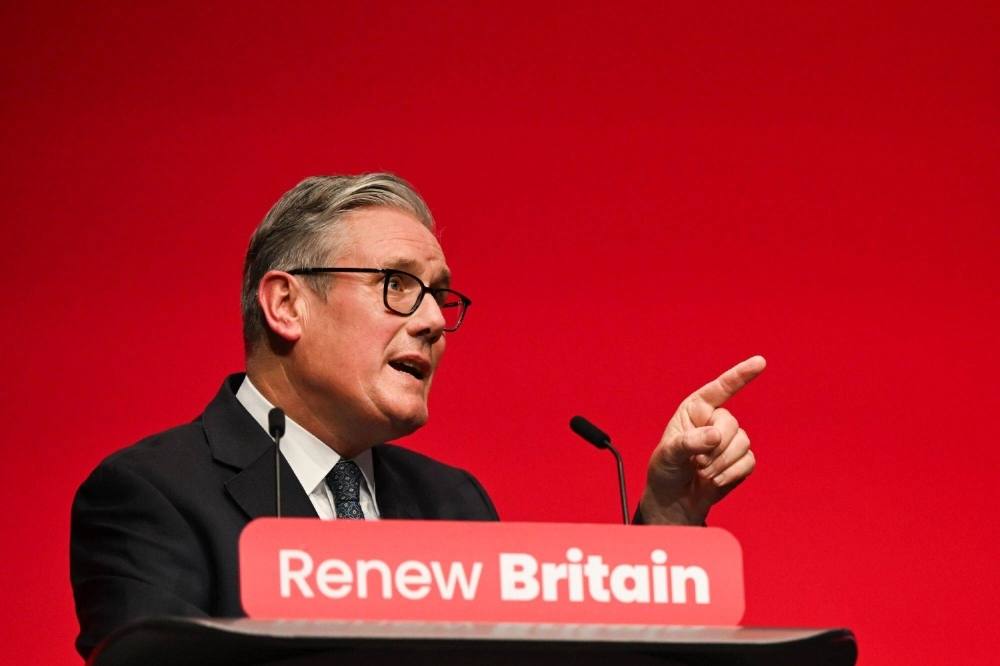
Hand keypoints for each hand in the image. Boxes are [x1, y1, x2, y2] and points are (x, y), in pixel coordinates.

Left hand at [639, 356, 765, 525]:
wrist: (675, 500)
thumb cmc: (666, 470)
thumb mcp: (668, 454)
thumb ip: (689, 442)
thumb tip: (715, 435)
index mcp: (696, 409)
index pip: (721, 388)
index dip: (740, 374)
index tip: (760, 362)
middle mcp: (715, 420)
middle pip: (731, 424)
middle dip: (716, 447)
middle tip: (697, 463)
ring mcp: (730, 440)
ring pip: (742, 444)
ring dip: (721, 463)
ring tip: (702, 473)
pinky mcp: (740, 460)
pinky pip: (748, 462)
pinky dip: (731, 474)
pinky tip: (714, 481)